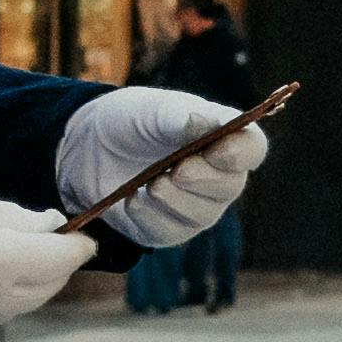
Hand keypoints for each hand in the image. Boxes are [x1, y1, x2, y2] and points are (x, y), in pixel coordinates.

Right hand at [0, 179, 93, 341]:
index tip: (85, 238)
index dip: (78, 248)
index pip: (59, 261)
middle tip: (53, 247)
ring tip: (10, 260)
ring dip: (23, 287)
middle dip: (54, 268)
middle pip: (43, 290)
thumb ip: (14, 218)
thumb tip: (52, 227)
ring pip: (14, 309)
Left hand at [55, 86, 270, 246]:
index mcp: (223, 138)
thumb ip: (182, 116)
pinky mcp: (168, 230)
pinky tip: (132, 200)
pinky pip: (168, 231)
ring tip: (150, 183)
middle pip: (230, 186)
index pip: (252, 149)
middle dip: (203, 178)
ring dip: (174, 199)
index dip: (241, 152)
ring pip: (202, 214)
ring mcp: (195, 207)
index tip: (217, 149)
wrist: (89, 147)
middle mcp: (218, 177)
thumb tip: (211, 123)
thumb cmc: (133, 121)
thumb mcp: (152, 109)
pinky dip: (149, 215)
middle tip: (178, 169)